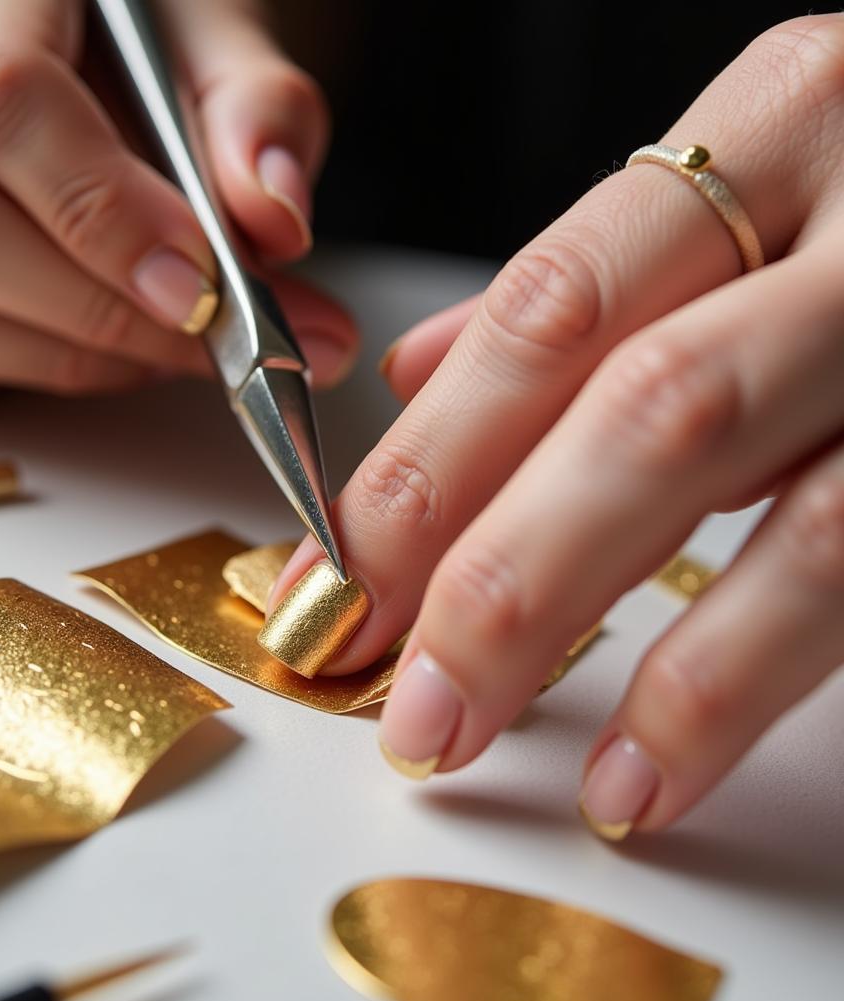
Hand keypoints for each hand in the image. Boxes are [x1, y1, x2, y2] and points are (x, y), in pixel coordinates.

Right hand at [0, 0, 355, 421]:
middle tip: (201, 334)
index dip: (105, 215)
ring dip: (45, 358)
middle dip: (89, 311)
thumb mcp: (212, 44)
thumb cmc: (135, 42)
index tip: (200, 286)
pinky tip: (59, 346)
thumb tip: (274, 222)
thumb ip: (256, 114)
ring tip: (147, 343)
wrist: (69, 42)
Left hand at [270, 15, 843, 835]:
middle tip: (394, 688)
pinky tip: (645, 764)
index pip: (545, 310)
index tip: (338, 577)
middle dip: (487, 564)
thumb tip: (416, 372)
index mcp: (779, 120)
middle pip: (628, 397)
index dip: (425, 460)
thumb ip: (589, 289)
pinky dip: (733, 673)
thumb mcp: (752, 200)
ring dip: (587, 630)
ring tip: (472, 734)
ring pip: (737, 475)